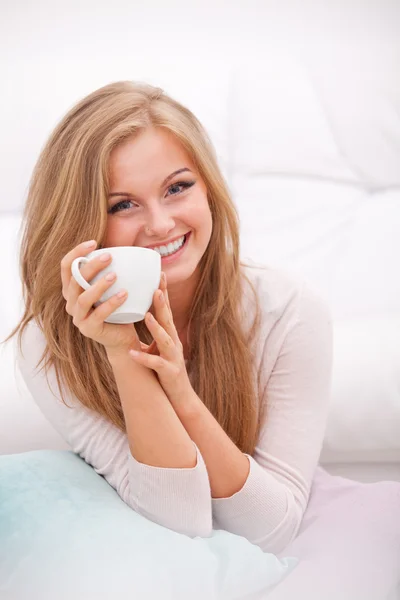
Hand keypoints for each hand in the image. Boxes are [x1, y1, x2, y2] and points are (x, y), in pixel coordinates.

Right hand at [61, 241, 139, 354]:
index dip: (76, 252)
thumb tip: (125, 247)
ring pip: (84, 298)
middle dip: (91, 266)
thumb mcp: (111, 287)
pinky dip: (111, 303)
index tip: (94, 242)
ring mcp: (78, 317)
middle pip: (75, 280)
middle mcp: (71, 302)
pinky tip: (124, 294)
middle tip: (109, 257)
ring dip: (99, 285)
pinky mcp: (88, 329)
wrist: (122, 337)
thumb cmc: (117, 308)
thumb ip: (111, 270)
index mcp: (72, 289)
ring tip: (115, 275)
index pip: (66, 267)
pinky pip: (98, 315)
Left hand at [128, 273, 192, 405]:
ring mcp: (173, 357)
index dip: (164, 292)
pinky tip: (132, 353)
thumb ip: (154, 331)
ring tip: (147, 315)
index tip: (159, 274)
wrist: (180, 397)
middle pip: (168, 319)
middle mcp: (174, 342)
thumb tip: (141, 313)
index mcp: (169, 335)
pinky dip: (144, 358)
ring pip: (166, 339)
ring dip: (157, 327)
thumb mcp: (160, 347)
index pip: (166, 310)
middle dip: (163, 303)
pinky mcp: (169, 372)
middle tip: (156, 286)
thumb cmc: (167, 370)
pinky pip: (156, 364)